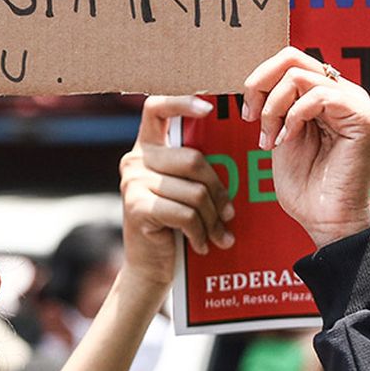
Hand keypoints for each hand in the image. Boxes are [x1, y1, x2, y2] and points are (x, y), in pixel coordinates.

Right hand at [120, 96, 234, 288]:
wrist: (148, 267)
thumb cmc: (173, 226)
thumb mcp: (181, 189)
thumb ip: (193, 168)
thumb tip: (236, 157)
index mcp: (146, 148)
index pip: (155, 109)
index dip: (182, 103)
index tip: (209, 108)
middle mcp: (134, 160)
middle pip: (193, 159)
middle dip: (219, 190)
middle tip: (230, 214)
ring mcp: (133, 183)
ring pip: (194, 191)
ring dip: (213, 218)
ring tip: (218, 234)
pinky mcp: (136, 208)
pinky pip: (185, 213)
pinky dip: (201, 232)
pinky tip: (203, 244)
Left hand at [242, 47, 369, 247]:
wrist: (323, 217)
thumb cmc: (303, 183)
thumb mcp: (279, 132)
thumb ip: (276, 104)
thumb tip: (259, 79)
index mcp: (324, 94)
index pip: (288, 61)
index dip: (259, 80)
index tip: (247, 113)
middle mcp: (343, 93)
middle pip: (292, 56)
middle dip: (260, 85)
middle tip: (251, 117)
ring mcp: (356, 103)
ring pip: (299, 76)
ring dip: (273, 108)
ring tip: (271, 138)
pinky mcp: (364, 117)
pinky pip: (319, 95)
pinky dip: (293, 116)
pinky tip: (287, 140)